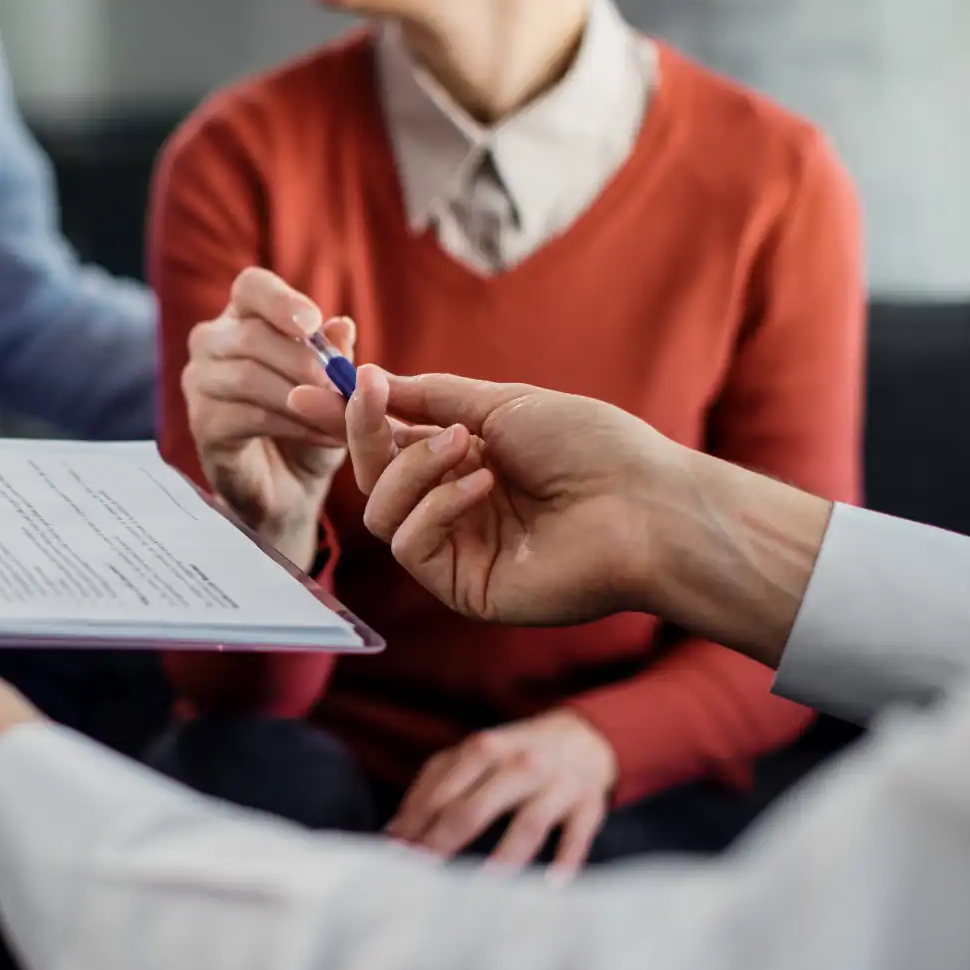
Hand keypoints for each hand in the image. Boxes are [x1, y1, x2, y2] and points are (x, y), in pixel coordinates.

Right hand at [182, 267, 356, 566]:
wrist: (290, 487)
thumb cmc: (309, 424)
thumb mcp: (332, 387)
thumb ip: (334, 355)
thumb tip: (340, 326)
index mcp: (243, 318)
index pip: (251, 287)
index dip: (280, 301)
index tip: (312, 323)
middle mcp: (211, 343)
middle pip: (251, 335)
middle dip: (305, 362)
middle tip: (345, 387)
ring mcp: (199, 384)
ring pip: (248, 376)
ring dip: (304, 398)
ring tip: (343, 419)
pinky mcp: (202, 425)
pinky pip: (248, 417)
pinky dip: (295, 426)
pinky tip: (326, 437)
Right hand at [289, 366, 685, 626]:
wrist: (645, 504)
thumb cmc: (590, 447)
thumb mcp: (501, 404)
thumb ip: (430, 398)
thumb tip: (368, 381)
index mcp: (466, 465)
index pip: (390, 445)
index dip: (355, 419)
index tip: (325, 386)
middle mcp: (455, 509)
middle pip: (374, 479)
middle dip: (367, 436)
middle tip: (371, 397)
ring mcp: (457, 551)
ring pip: (381, 512)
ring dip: (413, 469)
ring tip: (468, 447)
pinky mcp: (463, 587)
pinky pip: (410, 544)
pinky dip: (436, 506)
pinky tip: (481, 486)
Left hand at [386, 710, 615, 879]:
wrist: (582, 737)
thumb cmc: (513, 754)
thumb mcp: (473, 756)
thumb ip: (433, 785)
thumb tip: (393, 831)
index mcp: (485, 749)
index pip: (443, 792)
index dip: (417, 825)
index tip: (396, 856)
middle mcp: (520, 763)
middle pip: (476, 807)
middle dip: (445, 842)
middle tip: (423, 875)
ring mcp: (557, 784)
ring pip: (529, 822)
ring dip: (505, 856)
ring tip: (482, 889)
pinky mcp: (588, 805)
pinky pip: (577, 834)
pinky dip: (566, 859)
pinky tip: (551, 886)